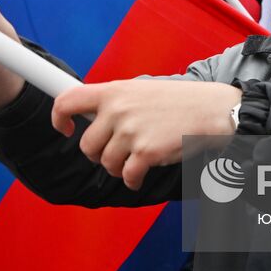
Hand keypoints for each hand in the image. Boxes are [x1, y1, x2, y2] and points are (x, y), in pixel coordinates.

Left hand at [51, 80, 241, 188]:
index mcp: (114, 91)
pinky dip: (132, 181)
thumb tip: (94, 117)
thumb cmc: (180, 101)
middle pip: (87, 145)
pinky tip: (140, 176)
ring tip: (134, 160)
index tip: (65, 128)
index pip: (68, 100)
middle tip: (116, 152)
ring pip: (106, 163)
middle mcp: (118, 110)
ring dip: (118, 168)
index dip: (58, 117)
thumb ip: (117, 101)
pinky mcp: (145, 152)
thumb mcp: (142, 89)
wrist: (212, 111)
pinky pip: (127, 177)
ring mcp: (131, 132)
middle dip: (99, 155)